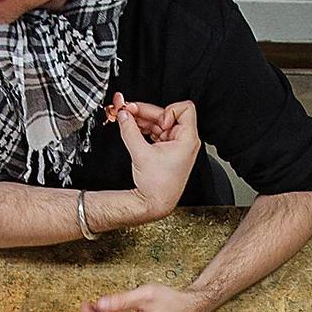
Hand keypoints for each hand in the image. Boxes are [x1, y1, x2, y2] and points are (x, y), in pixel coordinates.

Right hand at [118, 100, 200, 217]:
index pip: (185, 108)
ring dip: (142, 119)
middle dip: (146, 112)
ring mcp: (176, 145)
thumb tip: (124, 115)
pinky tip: (132, 127)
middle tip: (127, 110)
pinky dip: (144, 128)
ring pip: (159, 122)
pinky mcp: (167, 149)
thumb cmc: (157, 186)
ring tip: (126, 118)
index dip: (168, 110)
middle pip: (166, 114)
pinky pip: (156, 131)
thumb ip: (129, 130)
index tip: (157, 121)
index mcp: (187, 139)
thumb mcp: (140, 153)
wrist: (155, 203)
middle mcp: (184, 140)